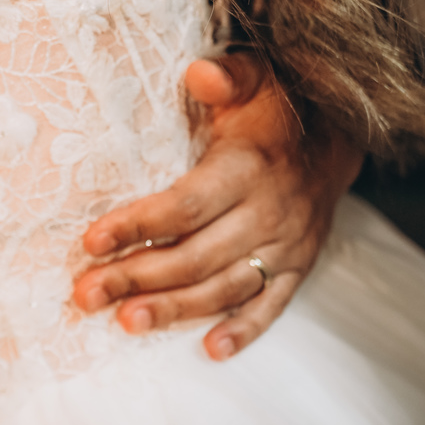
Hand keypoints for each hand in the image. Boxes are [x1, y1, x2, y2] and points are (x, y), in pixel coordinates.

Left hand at [73, 53, 363, 359]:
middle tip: (86, 295)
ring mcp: (287, 247)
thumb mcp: (254, 79)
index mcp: (249, 169)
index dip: (137, 225)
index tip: (90, 241)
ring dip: (174, 310)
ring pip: (224, 288)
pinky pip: (271, 307)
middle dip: (137, 278)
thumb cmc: (274, 108)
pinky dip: (243, 331)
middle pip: (195, 257)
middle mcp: (270, 214)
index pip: (186, 206)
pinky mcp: (298, 269)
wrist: (338, 137)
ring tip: (125, 323)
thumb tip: (199, 73)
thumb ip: (226, 76)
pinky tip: (209, 351)